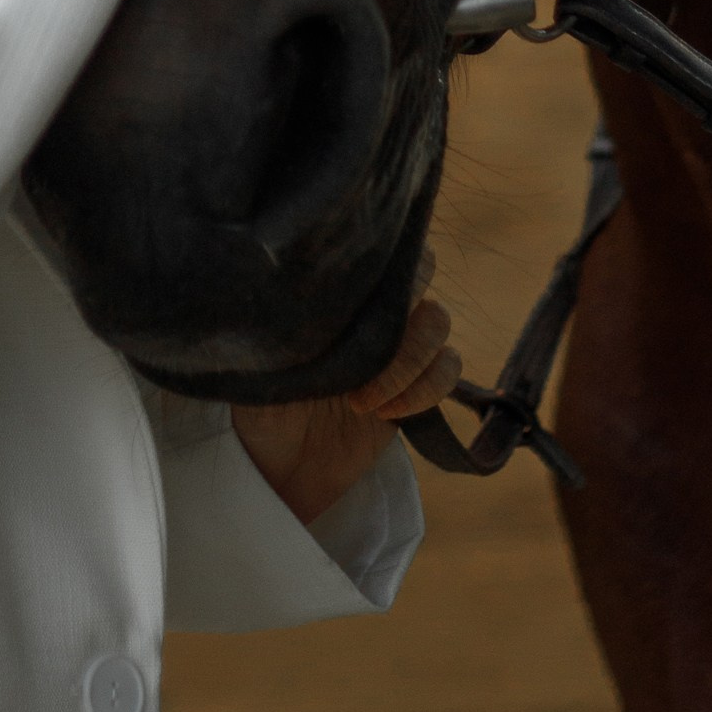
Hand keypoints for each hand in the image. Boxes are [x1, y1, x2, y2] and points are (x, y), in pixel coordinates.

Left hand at [230, 257, 460, 526]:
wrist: (282, 469)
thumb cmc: (261, 405)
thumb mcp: (262, 361)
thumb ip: (281, 323)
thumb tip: (290, 286)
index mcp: (338, 288)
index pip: (379, 241)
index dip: (382, 260)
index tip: (355, 300)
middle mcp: (374, 306)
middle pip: (423, 268)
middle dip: (400, 308)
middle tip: (366, 348)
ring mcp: (400, 343)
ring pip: (439, 321)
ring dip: (408, 360)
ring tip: (362, 399)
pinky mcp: (420, 384)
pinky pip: (449, 368)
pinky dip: (426, 389)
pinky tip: (386, 412)